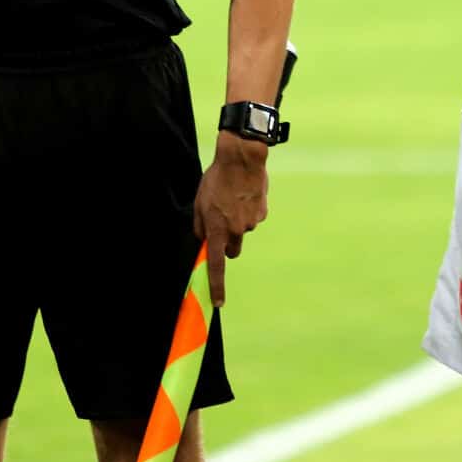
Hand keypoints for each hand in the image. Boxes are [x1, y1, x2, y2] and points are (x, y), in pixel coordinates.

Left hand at [193, 133, 270, 307]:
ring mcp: (251, 223)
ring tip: (233, 199)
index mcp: (217, 230)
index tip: (219, 302)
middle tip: (222, 222)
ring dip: (238, 222)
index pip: (216, 265)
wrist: (242, 158)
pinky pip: (254, 217)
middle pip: (232, 250)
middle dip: (228, 242)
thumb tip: (205, 240)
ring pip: (243, 231)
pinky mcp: (262, 212)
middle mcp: (236, 231)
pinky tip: (244, 194)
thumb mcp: (199, 202)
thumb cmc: (216, 179)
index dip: (217, 286)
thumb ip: (201, 226)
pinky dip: (249, 210)